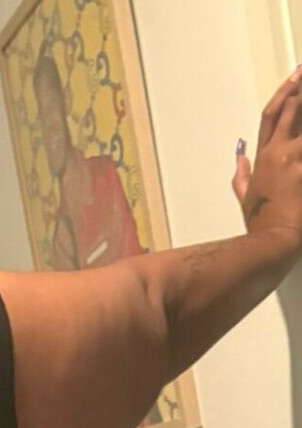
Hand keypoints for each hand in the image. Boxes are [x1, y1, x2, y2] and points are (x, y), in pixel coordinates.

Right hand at [234, 67, 301, 255]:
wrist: (273, 242)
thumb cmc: (260, 225)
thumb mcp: (245, 198)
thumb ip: (241, 174)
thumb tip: (239, 157)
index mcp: (262, 157)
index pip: (270, 115)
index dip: (283, 93)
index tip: (296, 77)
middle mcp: (276, 152)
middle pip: (290, 109)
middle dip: (301, 91)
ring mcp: (292, 159)